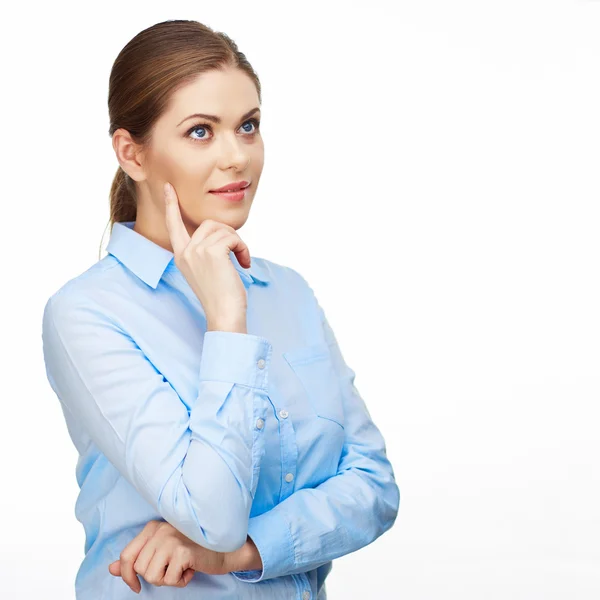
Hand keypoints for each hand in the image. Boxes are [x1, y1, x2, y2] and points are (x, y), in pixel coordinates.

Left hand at [108, 520, 227, 592]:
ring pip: (152, 577)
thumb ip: (137, 558)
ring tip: (181, 567)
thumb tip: (111, 569)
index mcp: (152, 527)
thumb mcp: (162, 551)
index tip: (136, 586)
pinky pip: (170, 580)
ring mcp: (171, 539)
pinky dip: (181, 580)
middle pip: (140, 569)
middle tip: (173, 567)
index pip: (126, 555)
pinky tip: (191, 568)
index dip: (127, 576)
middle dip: (156, 576)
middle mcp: (160, 529)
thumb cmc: (192, 549)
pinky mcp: (182, 551)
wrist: (224, 548)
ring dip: (168, 579)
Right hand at [163, 181, 249, 332]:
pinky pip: (233, 237)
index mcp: (181, 256)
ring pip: (223, 230)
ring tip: (242, 261)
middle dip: (229, 236)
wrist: (224, 314)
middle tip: (239, 255)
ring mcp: (196, 251)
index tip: (168, 187)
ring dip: (238, 243)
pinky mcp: (212, 252)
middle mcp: (185, 251)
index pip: (173, 225)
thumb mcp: (207, 270)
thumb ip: (206, 251)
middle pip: (210, 224)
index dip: (171, 205)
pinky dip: (243, 248)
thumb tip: (222, 234)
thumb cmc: (221, 296)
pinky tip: (244, 264)